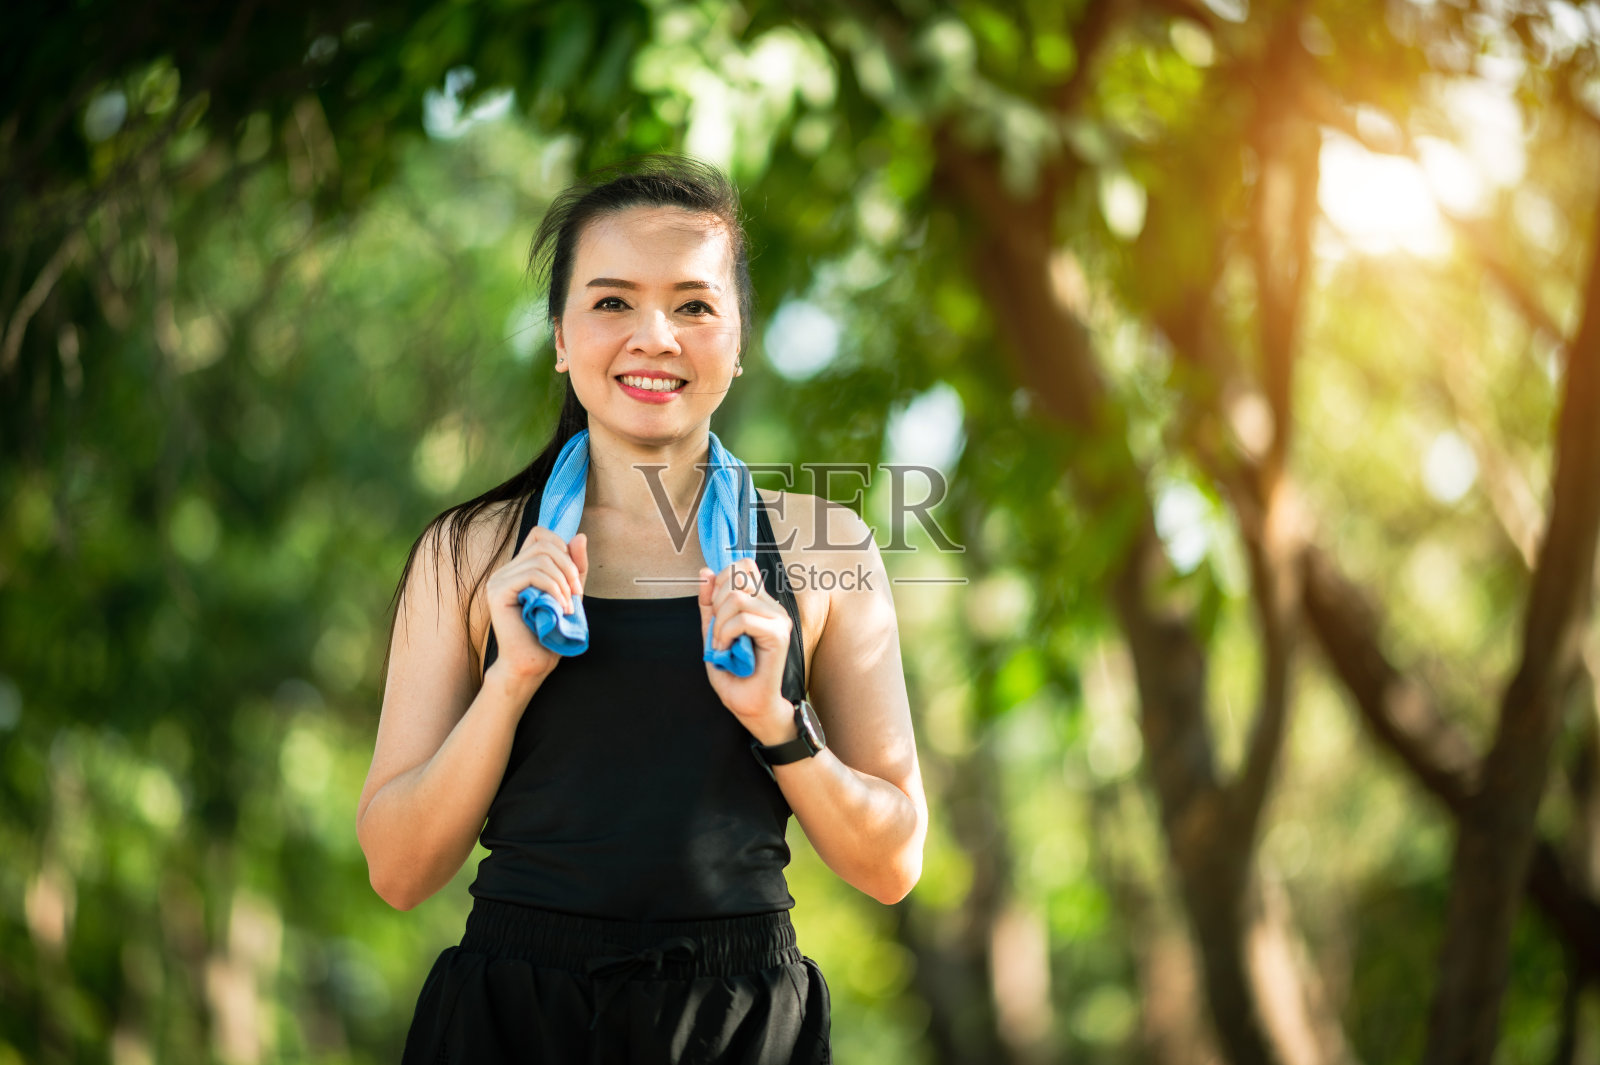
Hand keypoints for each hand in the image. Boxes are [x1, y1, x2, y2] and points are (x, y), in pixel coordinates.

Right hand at [485, 528, 587, 685]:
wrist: (533, 663)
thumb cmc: (550, 631)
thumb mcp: (570, 592)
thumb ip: (575, 566)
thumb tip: (579, 535)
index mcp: (519, 569)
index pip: (540, 535)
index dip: (563, 548)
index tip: (574, 578)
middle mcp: (505, 571)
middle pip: (544, 544)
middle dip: (569, 566)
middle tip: (577, 593)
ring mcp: (498, 580)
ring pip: (541, 558)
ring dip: (563, 581)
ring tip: (569, 605)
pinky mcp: (498, 593)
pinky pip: (533, 574)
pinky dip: (554, 588)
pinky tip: (560, 606)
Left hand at [697, 558, 793, 742]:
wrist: (750, 706)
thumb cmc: (735, 674)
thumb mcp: (713, 633)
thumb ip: (709, 604)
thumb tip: (705, 571)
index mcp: (760, 603)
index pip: (742, 565)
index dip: (721, 579)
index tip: (714, 609)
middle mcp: (772, 606)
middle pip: (737, 574)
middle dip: (716, 601)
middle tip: (717, 632)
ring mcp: (778, 619)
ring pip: (736, 597)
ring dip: (719, 624)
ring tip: (722, 645)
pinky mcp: (779, 635)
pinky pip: (743, 619)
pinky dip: (727, 634)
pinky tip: (728, 650)